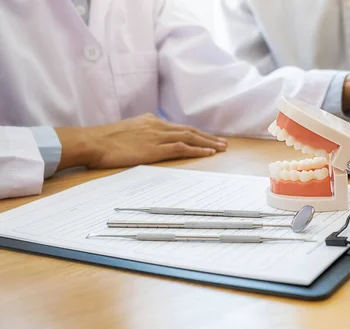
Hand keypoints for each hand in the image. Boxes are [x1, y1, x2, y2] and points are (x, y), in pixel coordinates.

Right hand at [55, 113, 227, 170]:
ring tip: (221, 148)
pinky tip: (208, 153)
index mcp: (150, 121)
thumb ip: (140, 133)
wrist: (92, 142)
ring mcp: (157, 137)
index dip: (195, 133)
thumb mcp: (126, 131)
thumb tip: (147, 139)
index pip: (179, 127)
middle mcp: (157, 126)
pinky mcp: (155, 149)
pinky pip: (181, 148)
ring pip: (189, 137)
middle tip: (223, 142)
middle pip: (189, 130)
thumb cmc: (103, 140)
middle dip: (207, 137)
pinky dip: (197, 149)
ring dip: (208, 143)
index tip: (208, 137)